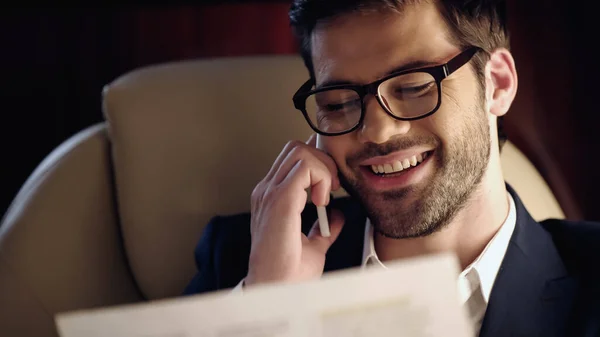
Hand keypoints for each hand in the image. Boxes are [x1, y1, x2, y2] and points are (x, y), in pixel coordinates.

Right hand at [245, 134, 345, 285]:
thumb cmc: (287, 274)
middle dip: (322, 161)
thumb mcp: (313, 246)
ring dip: (322, 168)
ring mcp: (270, 193)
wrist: (276, 291)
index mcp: (271, 198)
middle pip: (296, 148)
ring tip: (327, 194)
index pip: (293, 159)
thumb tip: (335, 216)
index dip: (318, 163)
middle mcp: (267, 191)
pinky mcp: (279, 200)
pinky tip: (323, 200)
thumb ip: (322, 228)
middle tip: (332, 188)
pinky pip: (304, 168)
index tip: (332, 187)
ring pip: (299, 151)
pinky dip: (320, 177)